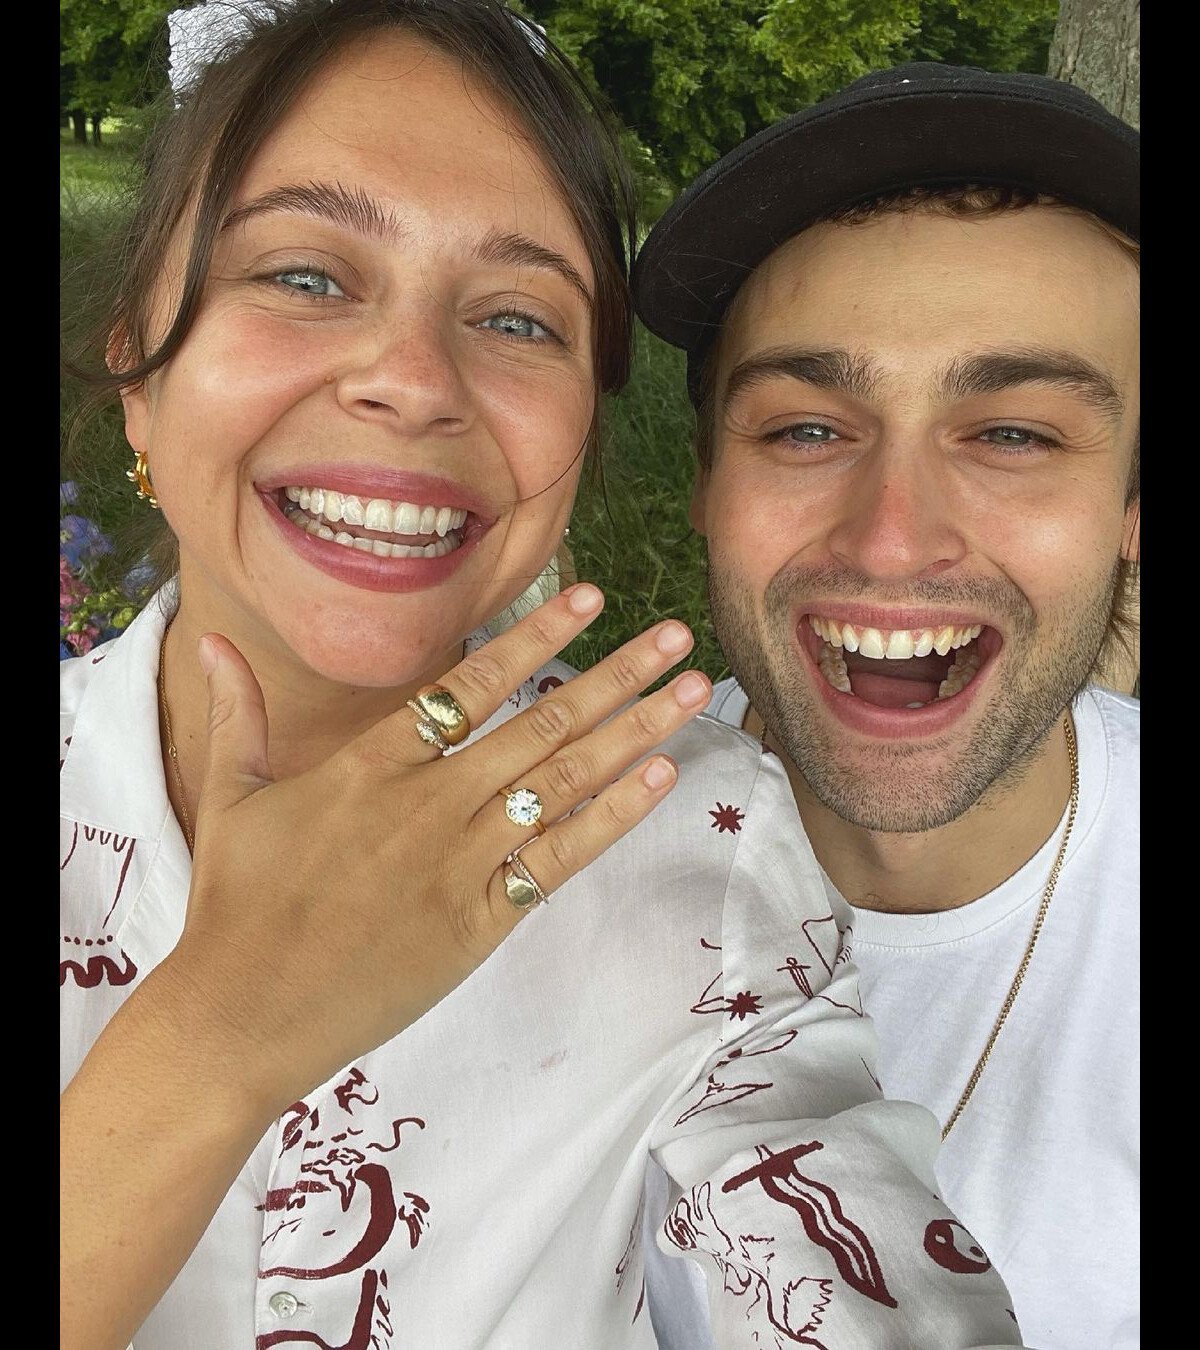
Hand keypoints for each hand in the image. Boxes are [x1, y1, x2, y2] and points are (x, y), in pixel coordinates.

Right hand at [168, 584, 710, 1116]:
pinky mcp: (480, 920)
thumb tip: (210, 641)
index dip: (536, 636)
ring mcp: (460, 860)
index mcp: (371, 763)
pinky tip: (659, 777)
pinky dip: (613, 817)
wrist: (243, 1013)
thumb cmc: (235, 904)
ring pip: (565, 782)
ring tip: (690, 692)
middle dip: (616, 674)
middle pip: (541, 724)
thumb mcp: (232, 795)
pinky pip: (560, 860)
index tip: (591, 599)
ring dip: (635, 731)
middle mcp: (429, 801)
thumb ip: (239, 712)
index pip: (469, 684)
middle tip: (676, 637)